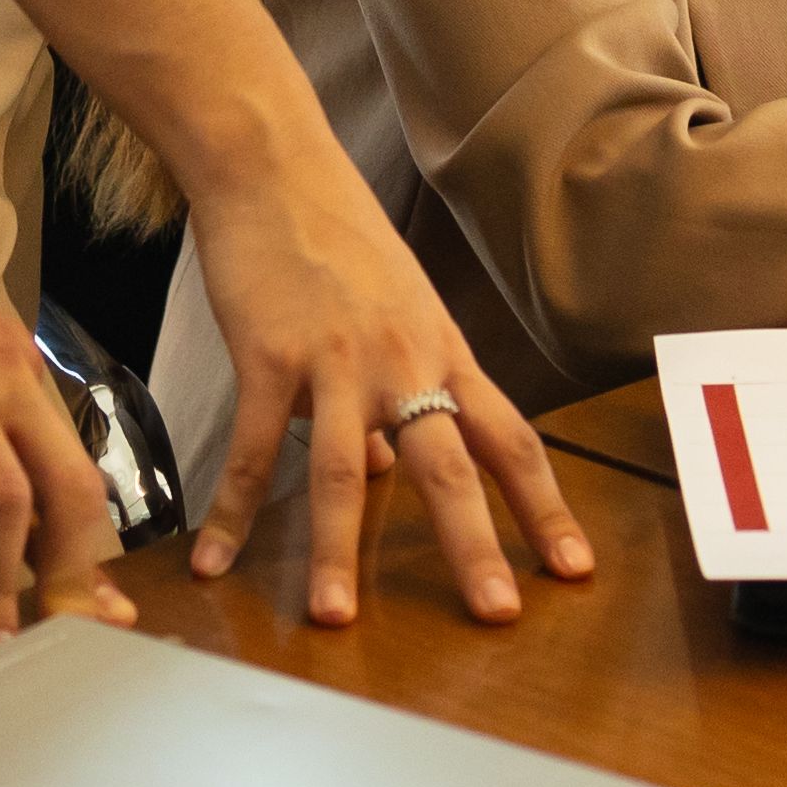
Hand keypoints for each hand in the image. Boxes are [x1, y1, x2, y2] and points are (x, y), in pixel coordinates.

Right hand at [178, 149, 591, 628]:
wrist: (274, 167)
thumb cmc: (337, 237)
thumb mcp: (395, 310)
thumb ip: (401, 389)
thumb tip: (385, 468)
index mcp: (444, 353)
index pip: (512, 442)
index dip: (544, 509)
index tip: (573, 570)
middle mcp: (404, 362)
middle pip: (451, 466)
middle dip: (475, 546)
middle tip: (498, 613)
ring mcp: (337, 360)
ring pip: (346, 472)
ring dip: (336, 552)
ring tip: (334, 619)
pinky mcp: (270, 355)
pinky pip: (252, 449)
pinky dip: (232, 511)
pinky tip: (214, 559)